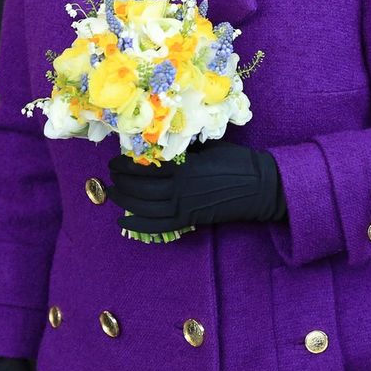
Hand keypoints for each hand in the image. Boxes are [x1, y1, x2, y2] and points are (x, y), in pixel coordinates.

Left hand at [104, 140, 285, 234]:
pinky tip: (123, 220)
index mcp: (183, 166)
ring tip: (112, 193)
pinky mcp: (190, 219)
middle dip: (120, 182)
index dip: (125, 164)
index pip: (144, 166)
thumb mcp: (206, 147)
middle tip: (109, 175)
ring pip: (144, 206)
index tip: (114, 160)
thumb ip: (181, 149)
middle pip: (139, 187)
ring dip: (124, 200)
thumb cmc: (236, 161)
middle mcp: (179, 188)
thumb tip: (157, 145)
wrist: (261, 186)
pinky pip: (158, 225)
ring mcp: (184, 206)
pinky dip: (138, 224)